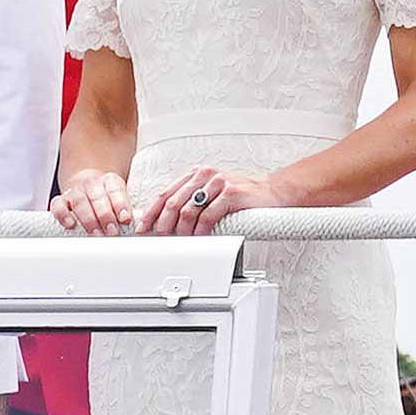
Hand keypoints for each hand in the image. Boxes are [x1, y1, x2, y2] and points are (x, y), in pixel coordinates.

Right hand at [50, 170, 134, 233]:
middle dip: (105, 215)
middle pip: (97, 196)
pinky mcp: (61, 199)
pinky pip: (58, 205)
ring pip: (79, 201)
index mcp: (110, 180)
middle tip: (112, 231)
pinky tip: (70, 224)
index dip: (120, 204)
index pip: (115, 190)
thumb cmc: (106, 198)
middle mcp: (91, 183)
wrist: (86, 186)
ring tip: (96, 233)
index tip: (125, 219)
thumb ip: (127, 211)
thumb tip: (140, 227)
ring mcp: (75, 191)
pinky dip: (63, 214)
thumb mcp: (120, 199)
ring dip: (88, 218)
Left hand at [134, 164, 280, 236]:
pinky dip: (200, 230)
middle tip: (159, 237)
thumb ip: (191, 201)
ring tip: (179, 240)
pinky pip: (208, 215)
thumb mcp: (212, 194)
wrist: (272, 192)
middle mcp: (205, 175)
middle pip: (173, 202)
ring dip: (181, 229)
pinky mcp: (231, 193)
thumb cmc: (240, 196)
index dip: (151, 212)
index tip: (143, 227)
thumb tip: (166, 220)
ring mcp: (218, 183)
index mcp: (196, 174)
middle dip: (162, 223)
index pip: (166, 193)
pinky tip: (198, 237)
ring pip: (188, 209)